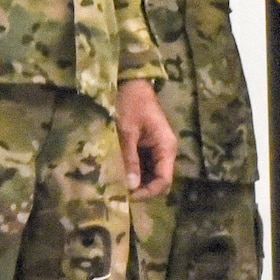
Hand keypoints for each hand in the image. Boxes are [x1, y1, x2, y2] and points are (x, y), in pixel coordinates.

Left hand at [115, 79, 176, 198]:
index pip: (164, 181)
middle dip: (139, 190)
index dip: (147, 193)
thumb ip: (130, 159)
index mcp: (166, 146)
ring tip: (113, 187)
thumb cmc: (130, 103)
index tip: (126, 197)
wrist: (129, 82)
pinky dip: (130, 173)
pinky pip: (141, 167)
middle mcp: (164, 151)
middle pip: (156, 181)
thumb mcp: (127, 131)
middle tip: (116, 195)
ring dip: (133, 183)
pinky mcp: (145, 147)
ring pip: (148, 176)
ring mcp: (154, 150)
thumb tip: (131, 187)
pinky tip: (115, 175)